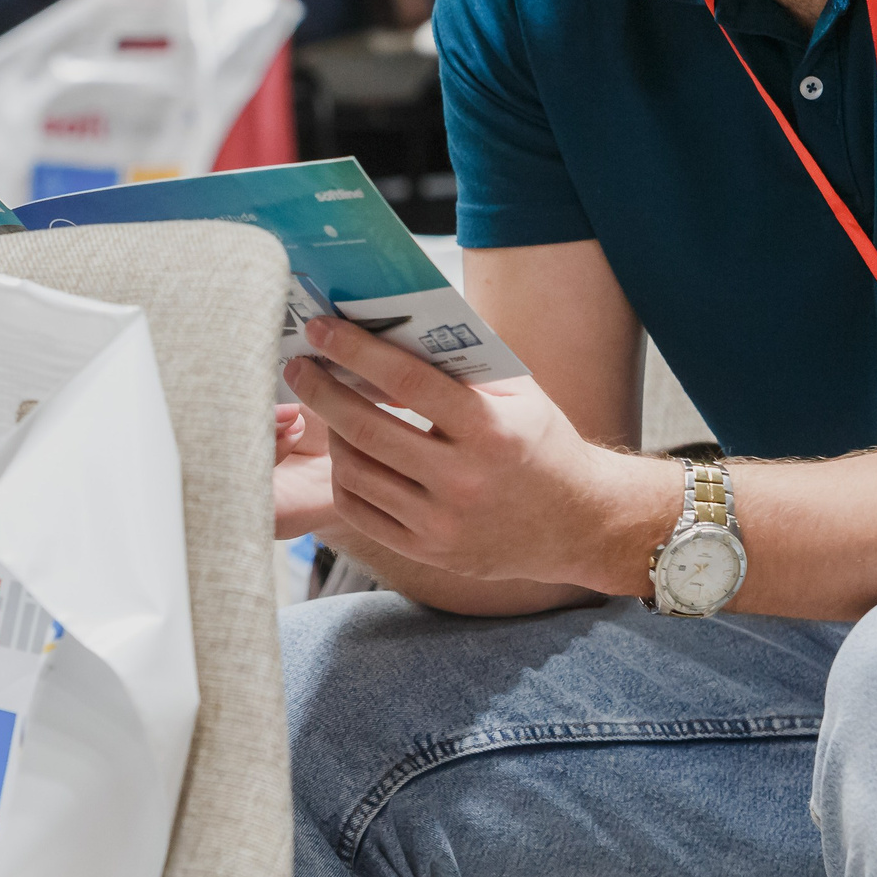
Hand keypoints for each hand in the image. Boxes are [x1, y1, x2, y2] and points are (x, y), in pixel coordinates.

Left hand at [283, 314, 664, 591]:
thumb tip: (392, 325)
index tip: (321, 329)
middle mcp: (463, 481)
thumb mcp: (518, 393)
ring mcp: (442, 524)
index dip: (356, 351)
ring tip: (325, 405)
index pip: (408, 381)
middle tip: (297, 366)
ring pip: (357, 473)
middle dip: (322, 391)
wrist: (579, 522)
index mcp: (490, 430)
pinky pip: (362, 513)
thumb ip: (461, 363)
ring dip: (331, 433)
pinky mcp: (428, 552)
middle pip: (368, 430)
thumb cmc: (542, 443)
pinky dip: (344, 478)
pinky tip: (346, 452)